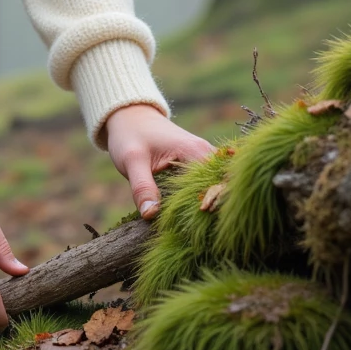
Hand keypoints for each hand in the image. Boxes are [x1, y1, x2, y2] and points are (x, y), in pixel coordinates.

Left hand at [105, 103, 214, 220]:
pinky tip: (196, 215)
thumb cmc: (130, 135)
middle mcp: (207, 153)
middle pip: (220, 186)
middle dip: (214, 209)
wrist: (130, 116)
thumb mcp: (132, 161)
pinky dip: (203, 197)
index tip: (203, 227)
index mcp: (195, 151)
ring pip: (215, 185)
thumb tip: (151, 215)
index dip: (212, 206)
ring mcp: (204, 158)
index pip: (216, 184)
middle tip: (204, 233)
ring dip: (210, 203)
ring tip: (203, 229)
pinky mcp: (198, 163)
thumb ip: (142, 187)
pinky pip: (207, 182)